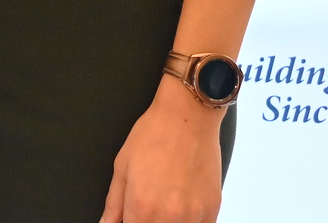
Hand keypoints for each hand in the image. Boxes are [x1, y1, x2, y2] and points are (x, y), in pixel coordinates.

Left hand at [99, 76, 225, 222]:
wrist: (188, 116)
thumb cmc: (154, 134)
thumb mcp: (122, 165)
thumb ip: (114, 203)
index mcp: (142, 206)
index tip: (129, 216)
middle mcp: (170, 216)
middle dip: (146, 221)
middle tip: (145, 207)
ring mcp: (194, 216)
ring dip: (166, 222)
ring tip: (163, 202)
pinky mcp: (212, 210)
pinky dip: (188, 221)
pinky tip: (180, 206)